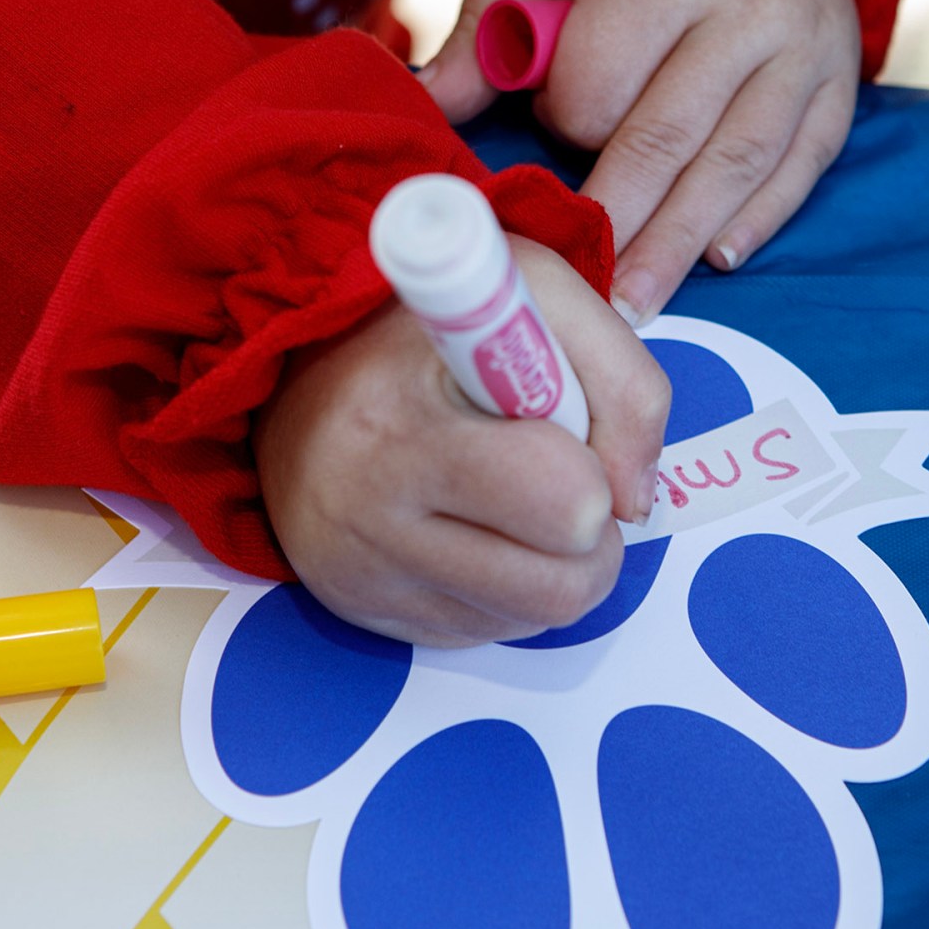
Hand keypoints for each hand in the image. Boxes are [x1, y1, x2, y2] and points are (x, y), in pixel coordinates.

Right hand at [255, 237, 669, 646]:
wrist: (294, 368)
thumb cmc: (428, 329)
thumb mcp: (540, 297)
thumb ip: (624, 383)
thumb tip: (634, 500)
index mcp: (404, 425)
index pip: (560, 502)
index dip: (593, 476)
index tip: (565, 436)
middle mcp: (368, 513)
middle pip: (557, 589)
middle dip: (590, 542)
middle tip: (566, 489)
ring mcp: (359, 574)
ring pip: (528, 621)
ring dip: (553, 567)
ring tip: (519, 503)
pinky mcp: (358, 611)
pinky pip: (482, 632)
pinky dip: (504, 588)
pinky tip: (474, 528)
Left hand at [420, 0, 859, 326]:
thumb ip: (490, 19)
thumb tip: (432, 107)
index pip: (600, 86)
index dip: (564, 120)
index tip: (551, 119)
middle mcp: (746, 9)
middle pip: (670, 142)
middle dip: (623, 227)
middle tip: (589, 299)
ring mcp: (804, 47)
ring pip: (738, 165)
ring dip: (684, 245)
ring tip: (643, 306)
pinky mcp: (841, 77)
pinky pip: (803, 163)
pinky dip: (762, 217)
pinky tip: (719, 259)